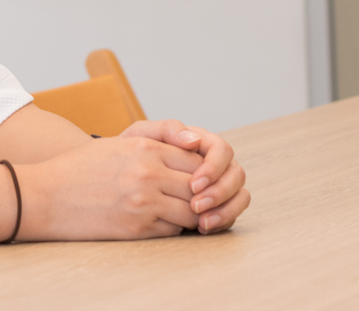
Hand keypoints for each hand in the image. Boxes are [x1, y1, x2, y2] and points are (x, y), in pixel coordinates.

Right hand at [17, 134, 203, 240]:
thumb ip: (153, 145)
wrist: (45, 195)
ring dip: (191, 215)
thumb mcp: (116, 144)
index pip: (196, 161)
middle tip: (199, 201)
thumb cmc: (79, 168)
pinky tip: (162, 223)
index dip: (204, 173)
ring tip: (183, 213)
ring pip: (192, 213)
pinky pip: (173, 231)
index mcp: (145, 148)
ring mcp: (144, 202)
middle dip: (203, 195)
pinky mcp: (138, 229)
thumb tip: (188, 151)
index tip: (199, 180)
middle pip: (200, 187)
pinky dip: (173, 228)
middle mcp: (149, 173)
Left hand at [120, 119, 249, 233]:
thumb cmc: (131, 152)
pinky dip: (222, 221)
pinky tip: (203, 228)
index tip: (193, 185)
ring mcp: (218, 185)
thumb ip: (167, 130)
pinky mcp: (216, 205)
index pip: (222, 151)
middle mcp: (214, 163)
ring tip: (202, 223)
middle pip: (236, 174)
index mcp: (201, 143)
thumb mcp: (143, 135)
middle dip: (220, 192)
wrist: (119, 175)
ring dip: (226, 210)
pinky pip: (231, 213)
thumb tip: (194, 138)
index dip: (213, 168)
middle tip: (197, 206)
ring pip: (240, 195)